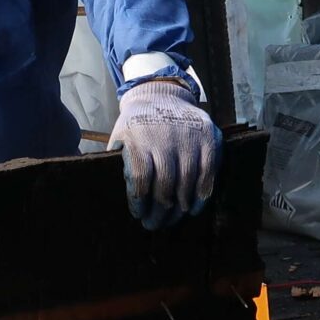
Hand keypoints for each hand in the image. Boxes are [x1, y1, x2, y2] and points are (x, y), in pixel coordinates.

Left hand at [108, 81, 218, 229]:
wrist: (162, 94)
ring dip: (179, 208)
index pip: (139, 179)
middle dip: (159, 212)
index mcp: (138, 138)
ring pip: (186, 183)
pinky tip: (192, 209)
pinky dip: (201, 196)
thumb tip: (111, 194)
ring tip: (171, 219)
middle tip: (154, 225)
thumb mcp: (120, 136)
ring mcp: (189, 138)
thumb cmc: (137, 123)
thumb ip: (119, 162)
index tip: (138, 214)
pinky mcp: (209, 139)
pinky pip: (207, 174)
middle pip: (164, 186)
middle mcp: (165, 137)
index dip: (139, 202)